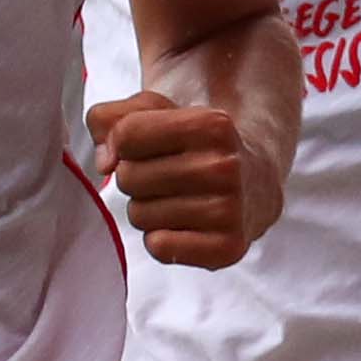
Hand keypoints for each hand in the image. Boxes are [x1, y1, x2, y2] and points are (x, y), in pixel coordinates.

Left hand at [90, 92, 277, 269]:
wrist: (256, 182)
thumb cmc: (195, 146)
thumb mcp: (158, 113)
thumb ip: (110, 118)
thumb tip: (104, 164)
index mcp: (212, 125)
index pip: (127, 135)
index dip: (125, 143)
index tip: (150, 147)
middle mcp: (224, 167)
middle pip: (128, 177)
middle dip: (136, 177)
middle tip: (167, 177)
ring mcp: (229, 210)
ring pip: (138, 215)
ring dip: (148, 209)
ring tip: (177, 200)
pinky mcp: (227, 247)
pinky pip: (158, 247)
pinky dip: (161, 239)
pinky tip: (183, 226)